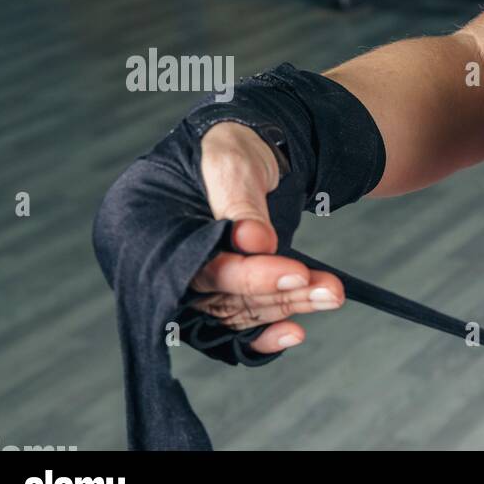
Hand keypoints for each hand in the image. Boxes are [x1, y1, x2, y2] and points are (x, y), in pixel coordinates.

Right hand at [187, 122, 344, 352]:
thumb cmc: (229, 149)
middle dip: (280, 293)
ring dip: (289, 306)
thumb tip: (255, 242)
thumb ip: (240, 201)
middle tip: (330, 289)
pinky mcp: (219, 294)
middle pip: (222, 297)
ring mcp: (192, 283)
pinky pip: (236, 326)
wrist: (248, 150)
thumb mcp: (232, 161)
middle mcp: (165, 264)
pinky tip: (295, 332)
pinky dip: (265, 334)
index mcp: (151, 228)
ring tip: (332, 293)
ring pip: (239, 310)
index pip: (201, 268)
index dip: (250, 277)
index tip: (297, 273)